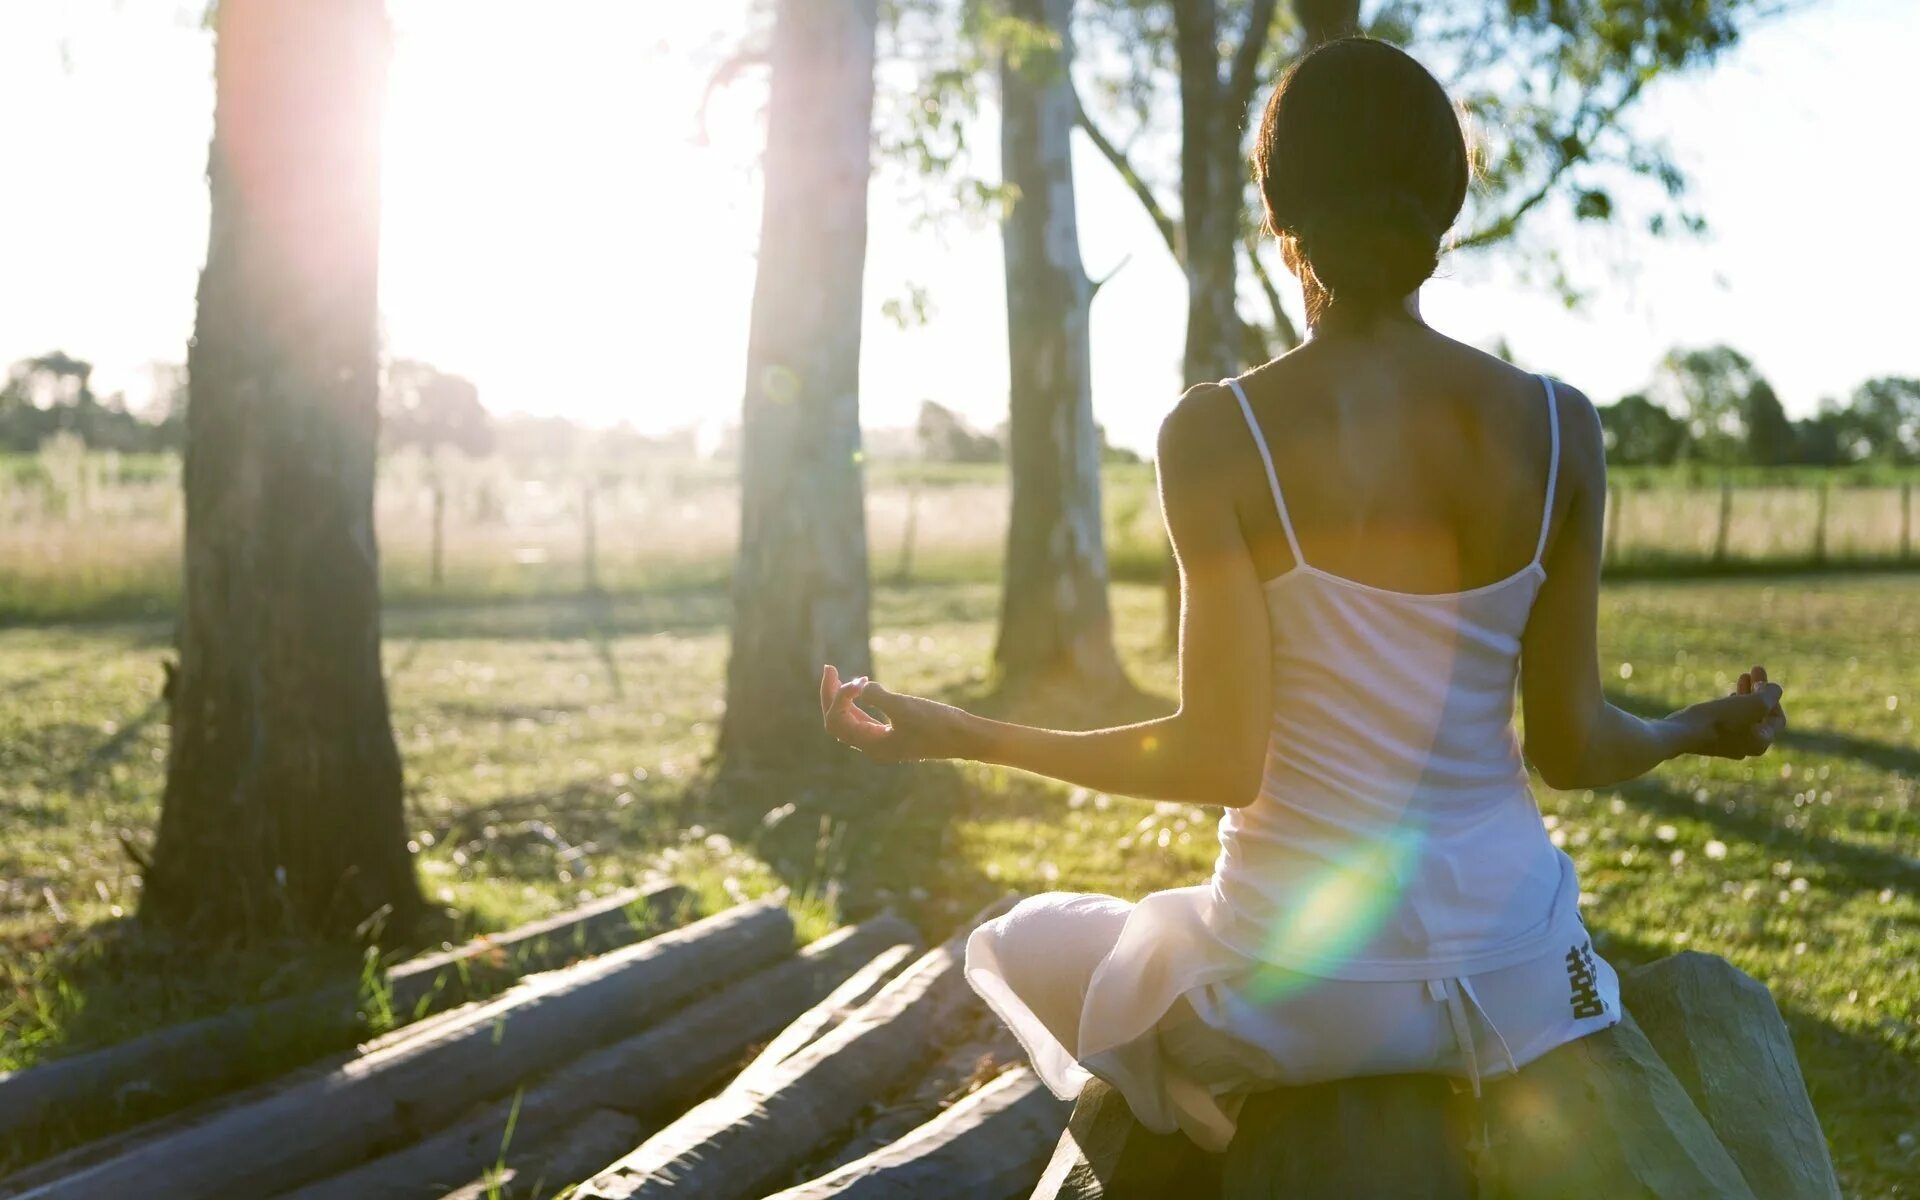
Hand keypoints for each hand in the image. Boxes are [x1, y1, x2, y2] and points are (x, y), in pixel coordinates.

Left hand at [819, 665, 970, 762]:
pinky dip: (856, 703)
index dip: (839, 697)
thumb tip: (862, 688)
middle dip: (831, 695)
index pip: (837, 721)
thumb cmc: (937, 724)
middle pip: (837, 721)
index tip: (860, 680)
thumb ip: (878, 697)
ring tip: (836, 675)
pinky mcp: (892, 735)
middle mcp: (872, 747)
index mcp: (872, 746)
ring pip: (849, 720)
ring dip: (841, 698)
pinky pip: (864, 720)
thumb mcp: (905, 708)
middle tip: (829, 668)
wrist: (964, 737)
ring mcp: (882, 742)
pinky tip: (861, 688)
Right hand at [1672, 665, 1787, 760]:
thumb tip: (1774, 690)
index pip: (1777, 719)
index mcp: (1760, 743)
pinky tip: (1725, 696)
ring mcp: (1727, 744)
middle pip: (1760, 716)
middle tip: (1753, 670)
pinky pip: (1727, 720)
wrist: (1681, 733)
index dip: (1774, 697)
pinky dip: (1731, 705)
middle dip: (1759, 691)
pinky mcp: (1709, 738)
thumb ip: (1771, 694)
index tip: (1762, 681)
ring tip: (1743, 676)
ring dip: (1746, 694)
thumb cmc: (1720, 719)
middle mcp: (1746, 747)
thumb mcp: (1755, 704)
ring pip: (1744, 716)